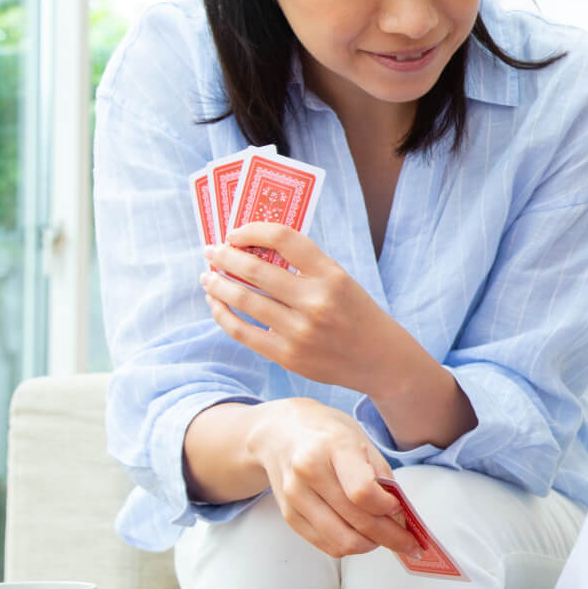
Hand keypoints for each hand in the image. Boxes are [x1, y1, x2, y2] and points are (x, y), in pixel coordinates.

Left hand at [201, 223, 417, 394]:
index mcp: (331, 275)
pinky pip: (243, 332)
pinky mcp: (288, 356)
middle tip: (210, 251)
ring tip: (208, 277)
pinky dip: (223, 315)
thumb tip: (251, 249)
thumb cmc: (355, 312)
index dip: (253, 230)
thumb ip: (304, 266)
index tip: (235, 233)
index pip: (285, 238)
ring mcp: (300, 331)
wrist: (379, 358)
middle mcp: (316, 301)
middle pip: (255, 270)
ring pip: (243, 301)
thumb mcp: (340, 280)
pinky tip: (216, 304)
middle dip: (225, 257)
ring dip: (218, 285)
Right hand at [246, 398, 417, 560]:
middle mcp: (308, 472)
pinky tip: (363, 538)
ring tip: (386, 538)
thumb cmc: (327, 435)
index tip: (400, 509)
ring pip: (341, 541)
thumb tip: (400, 515)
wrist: (281, 434)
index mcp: (332, 447)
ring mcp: (295, 497)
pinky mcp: (290, 516)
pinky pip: (326, 545)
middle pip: (356, 521)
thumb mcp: (361, 441)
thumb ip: (381, 477)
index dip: (387, 507)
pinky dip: (350, 546)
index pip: (362, 491)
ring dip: (371, 546)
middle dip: (391, 538)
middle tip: (409, 542)